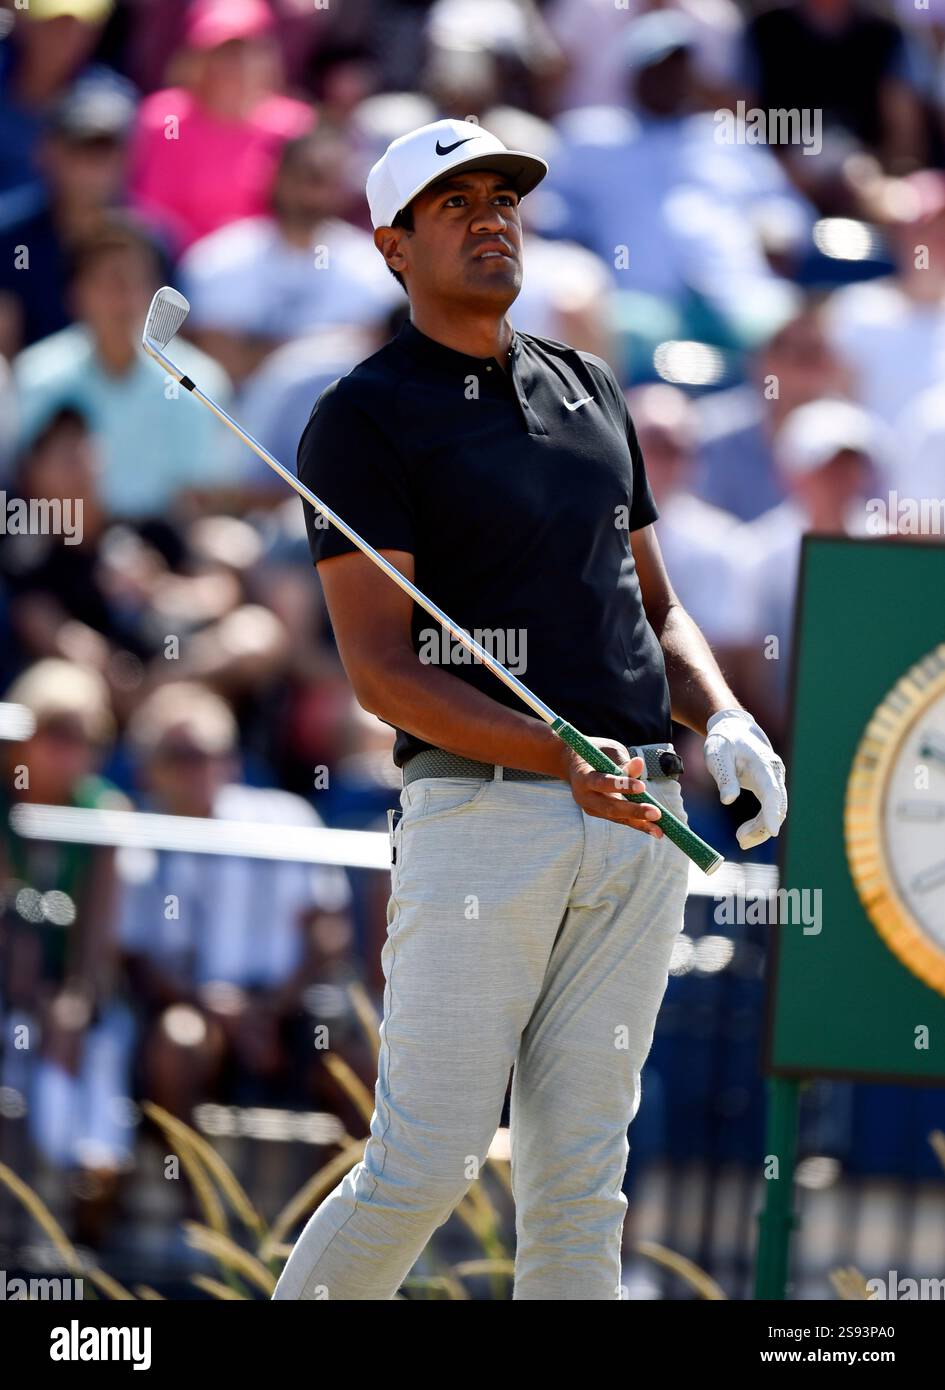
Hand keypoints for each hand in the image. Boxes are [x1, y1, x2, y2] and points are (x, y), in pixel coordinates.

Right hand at [558, 736, 664, 838]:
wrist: (574, 764)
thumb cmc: (596, 753)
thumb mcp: (609, 752)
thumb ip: (623, 761)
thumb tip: (640, 764)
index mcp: (583, 776)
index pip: (602, 782)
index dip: (621, 785)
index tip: (642, 787)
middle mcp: (584, 796)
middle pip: (609, 807)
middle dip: (634, 811)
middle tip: (656, 814)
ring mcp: (590, 807)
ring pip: (616, 817)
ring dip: (639, 823)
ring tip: (660, 830)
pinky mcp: (598, 813)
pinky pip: (619, 819)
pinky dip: (637, 823)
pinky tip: (655, 830)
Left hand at [704, 708, 786, 849]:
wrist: (734, 729)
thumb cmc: (724, 742)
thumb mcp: (717, 755)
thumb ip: (725, 777)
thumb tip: (728, 800)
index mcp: (763, 764)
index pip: (772, 791)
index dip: (772, 812)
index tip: (773, 831)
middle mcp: (774, 773)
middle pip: (777, 805)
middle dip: (763, 827)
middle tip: (740, 840)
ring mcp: (775, 780)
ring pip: (776, 810)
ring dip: (761, 829)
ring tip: (740, 839)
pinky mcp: (770, 786)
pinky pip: (770, 809)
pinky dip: (761, 823)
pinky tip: (744, 833)